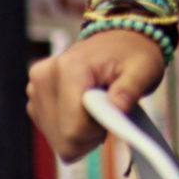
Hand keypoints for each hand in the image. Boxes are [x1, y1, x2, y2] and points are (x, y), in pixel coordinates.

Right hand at [27, 29, 165, 162]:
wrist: (118, 40)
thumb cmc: (132, 55)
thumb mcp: (144, 69)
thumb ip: (130, 90)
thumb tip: (116, 108)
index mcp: (69, 68)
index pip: (73, 128)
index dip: (97, 132)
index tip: (114, 116)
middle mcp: (44, 77)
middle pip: (62, 138)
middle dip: (89, 135)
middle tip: (107, 113)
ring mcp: (35, 88)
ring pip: (56, 138)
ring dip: (80, 133)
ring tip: (97, 109)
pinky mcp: (34, 98)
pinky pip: (51, 132)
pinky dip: (70, 129)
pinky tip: (84, 111)